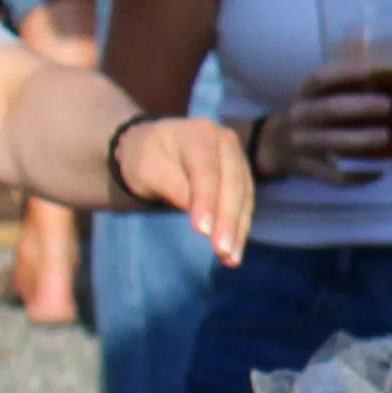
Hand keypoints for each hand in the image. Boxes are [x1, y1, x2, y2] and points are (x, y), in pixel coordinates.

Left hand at [111, 111, 255, 263]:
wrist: (153, 146)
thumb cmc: (145, 158)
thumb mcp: (147, 169)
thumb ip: (172, 187)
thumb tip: (199, 214)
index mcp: (199, 134)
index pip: (206, 171)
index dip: (207, 201)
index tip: (202, 231)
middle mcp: (226, 143)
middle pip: (231, 185)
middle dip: (227, 221)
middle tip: (222, 251)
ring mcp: (238, 159)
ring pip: (243, 197)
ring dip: (238, 230)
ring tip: (230, 258)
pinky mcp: (242, 177)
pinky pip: (245, 204)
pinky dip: (240, 229)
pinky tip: (234, 251)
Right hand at [250, 60, 391, 185]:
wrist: (274, 146)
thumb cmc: (310, 114)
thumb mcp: (316, 97)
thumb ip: (345, 90)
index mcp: (304, 94)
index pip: (321, 79)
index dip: (345, 73)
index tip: (371, 70)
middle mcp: (300, 116)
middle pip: (329, 109)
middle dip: (360, 106)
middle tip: (388, 105)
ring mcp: (301, 143)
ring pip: (331, 141)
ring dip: (360, 139)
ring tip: (386, 136)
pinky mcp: (308, 168)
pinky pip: (334, 174)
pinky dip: (357, 173)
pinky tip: (378, 169)